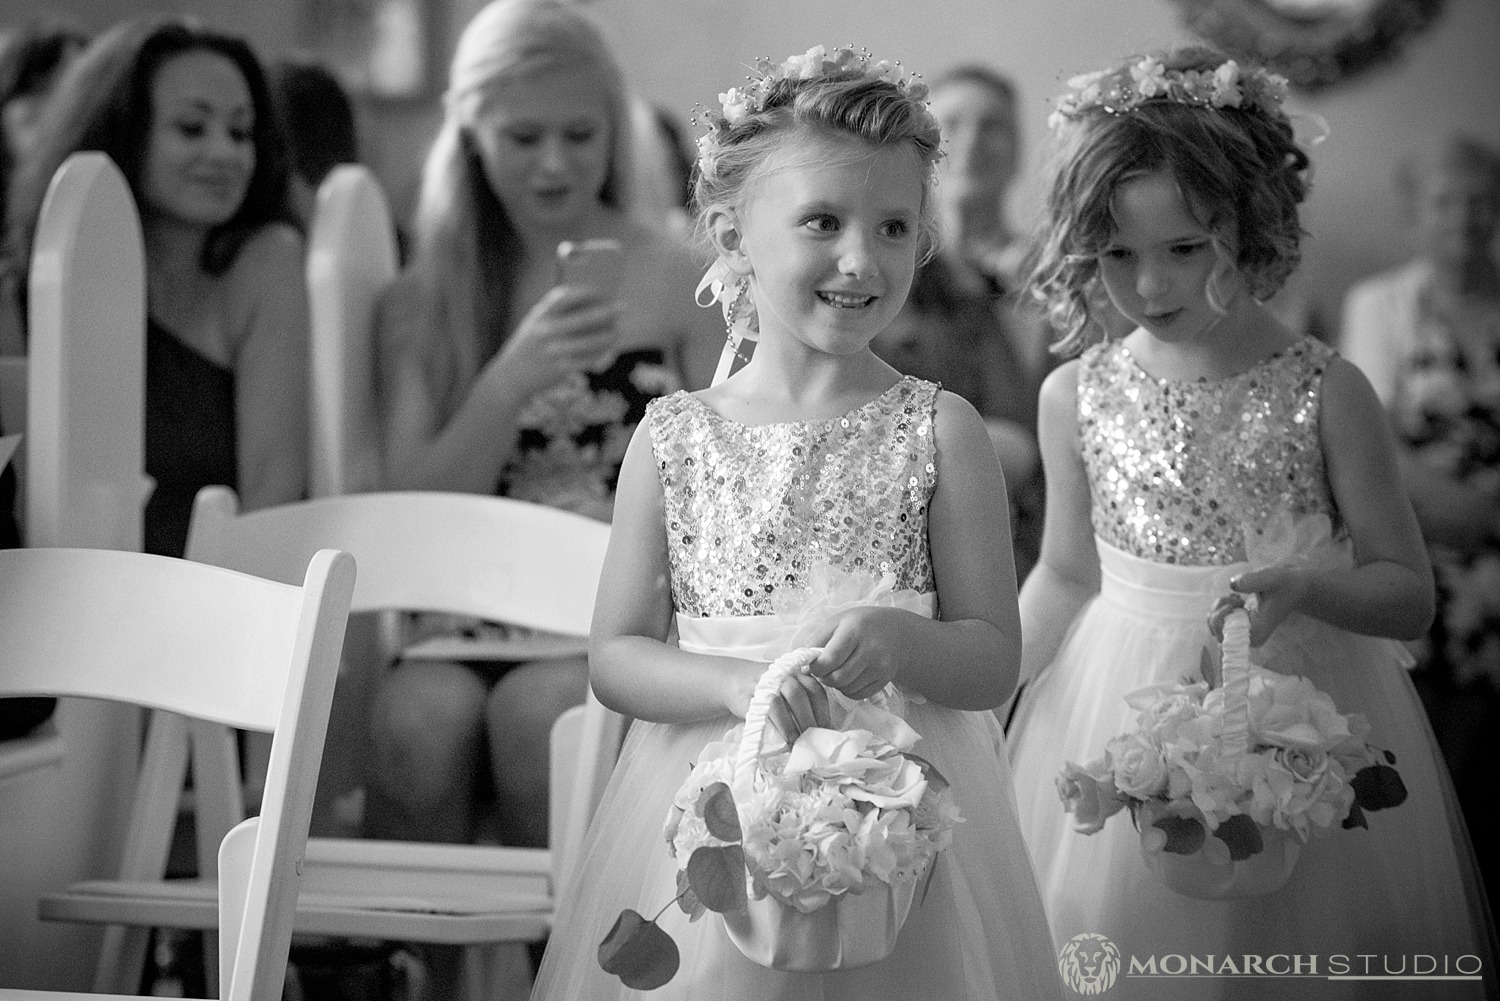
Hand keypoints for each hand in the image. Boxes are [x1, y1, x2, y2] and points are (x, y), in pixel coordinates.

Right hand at [481, 285, 620, 401]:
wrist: (510, 377)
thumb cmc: (530, 346)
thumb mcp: (536, 324)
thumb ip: (557, 313)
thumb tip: (594, 304)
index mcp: (541, 315)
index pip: (567, 296)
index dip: (588, 292)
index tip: (603, 290)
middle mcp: (547, 331)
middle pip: (584, 318)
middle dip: (607, 312)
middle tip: (623, 307)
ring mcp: (554, 351)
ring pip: (590, 341)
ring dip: (608, 336)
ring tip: (617, 332)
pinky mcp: (560, 369)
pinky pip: (588, 361)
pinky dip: (601, 357)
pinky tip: (609, 352)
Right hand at [723, 659, 830, 744]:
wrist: (733, 678)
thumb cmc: (766, 689)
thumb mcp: (786, 687)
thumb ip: (803, 701)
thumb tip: (820, 730)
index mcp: (795, 671)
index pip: (814, 689)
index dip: (822, 711)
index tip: (825, 729)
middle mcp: (781, 674)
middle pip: (800, 694)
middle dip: (809, 720)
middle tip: (812, 740)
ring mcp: (764, 684)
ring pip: (782, 703)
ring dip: (791, 726)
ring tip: (796, 742)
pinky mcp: (749, 695)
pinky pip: (764, 711)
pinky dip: (775, 727)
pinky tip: (781, 739)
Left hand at [806, 606, 909, 701]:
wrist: (897, 631)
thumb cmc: (860, 625)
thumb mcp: (837, 622)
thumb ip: (816, 640)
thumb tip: (803, 665)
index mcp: (854, 631)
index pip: (829, 660)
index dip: (816, 667)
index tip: (813, 665)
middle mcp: (870, 649)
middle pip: (838, 678)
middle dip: (824, 678)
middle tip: (824, 670)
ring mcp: (880, 666)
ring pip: (847, 688)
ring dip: (836, 684)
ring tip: (837, 671)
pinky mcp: (885, 679)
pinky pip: (859, 694)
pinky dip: (849, 690)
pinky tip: (850, 677)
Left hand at [1210, 564, 1309, 646]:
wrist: (1294, 585)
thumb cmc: (1285, 582)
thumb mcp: (1272, 577)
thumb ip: (1253, 580)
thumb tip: (1233, 584)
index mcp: (1256, 633)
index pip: (1226, 639)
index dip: (1221, 622)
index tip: (1232, 605)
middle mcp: (1248, 636)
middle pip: (1216, 632)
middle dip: (1218, 611)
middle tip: (1235, 598)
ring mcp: (1243, 630)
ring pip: (1214, 625)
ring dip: (1219, 607)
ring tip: (1237, 598)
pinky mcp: (1239, 623)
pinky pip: (1218, 619)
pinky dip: (1221, 606)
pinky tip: (1236, 599)